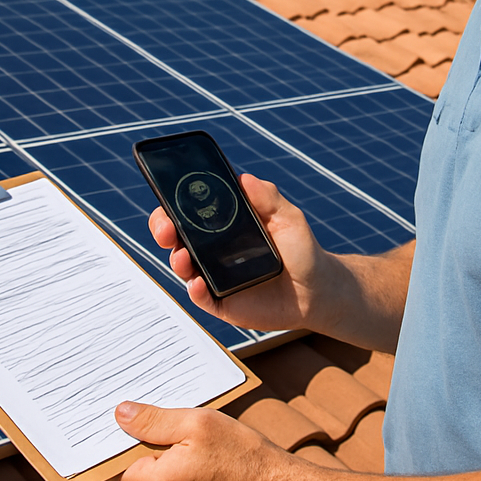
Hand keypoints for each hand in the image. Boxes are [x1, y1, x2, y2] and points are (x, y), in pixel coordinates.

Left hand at [113, 401, 292, 480]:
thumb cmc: (240, 456)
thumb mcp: (196, 423)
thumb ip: (153, 420)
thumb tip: (121, 415)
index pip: (111, 467)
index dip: (114, 443)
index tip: (121, 421)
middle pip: (129, 476)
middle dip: (138, 449)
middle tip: (158, 422)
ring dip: (158, 461)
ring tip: (183, 437)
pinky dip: (172, 474)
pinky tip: (194, 455)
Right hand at [150, 173, 333, 332]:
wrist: (318, 290)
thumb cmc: (300, 249)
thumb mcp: (288, 218)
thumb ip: (268, 197)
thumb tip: (244, 179)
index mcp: (222, 223)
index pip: (187, 210)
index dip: (171, 204)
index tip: (167, 198)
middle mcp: (211, 248)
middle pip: (174, 236)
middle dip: (162, 229)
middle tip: (166, 229)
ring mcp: (214, 275)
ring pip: (183, 266)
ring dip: (177, 260)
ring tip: (183, 257)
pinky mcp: (221, 301)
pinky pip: (201, 297)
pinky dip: (195, 290)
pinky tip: (198, 284)